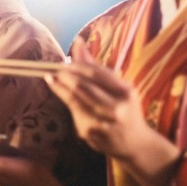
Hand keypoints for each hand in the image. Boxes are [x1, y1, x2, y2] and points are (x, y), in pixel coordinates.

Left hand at [47, 63, 179, 185]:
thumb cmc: (125, 108)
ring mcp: (103, 123)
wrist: (136, 144)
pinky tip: (59, 92)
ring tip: (50, 78)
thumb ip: (96, 67)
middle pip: (83, 86)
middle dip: (65, 76)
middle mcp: (117, 108)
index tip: (65, 61)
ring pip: (75, 100)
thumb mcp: (118, 87)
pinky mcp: (92, 134)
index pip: (95, 73)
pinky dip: (65, 101)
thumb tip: (78, 42)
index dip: (76, 65)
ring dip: (59, 87)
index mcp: (125, 91)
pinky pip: (74, 113)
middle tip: (54, 69)